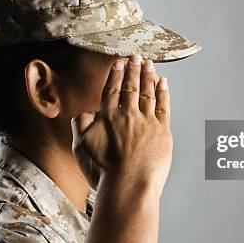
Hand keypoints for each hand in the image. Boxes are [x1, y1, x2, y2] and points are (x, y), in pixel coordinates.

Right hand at [71, 54, 172, 194]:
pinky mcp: (162, 132)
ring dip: (148, 76)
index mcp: (107, 117)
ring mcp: (147, 122)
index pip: (112, 90)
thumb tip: (87, 112)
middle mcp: (128, 115)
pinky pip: (163, 107)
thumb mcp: (80, 147)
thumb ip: (80, 125)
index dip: (116, 74)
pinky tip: (163, 83)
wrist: (128, 186)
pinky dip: (163, 93)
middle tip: (136, 56)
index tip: (120, 62)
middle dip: (134, 69)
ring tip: (149, 64)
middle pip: (131, 86)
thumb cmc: (103, 171)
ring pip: (148, 93)